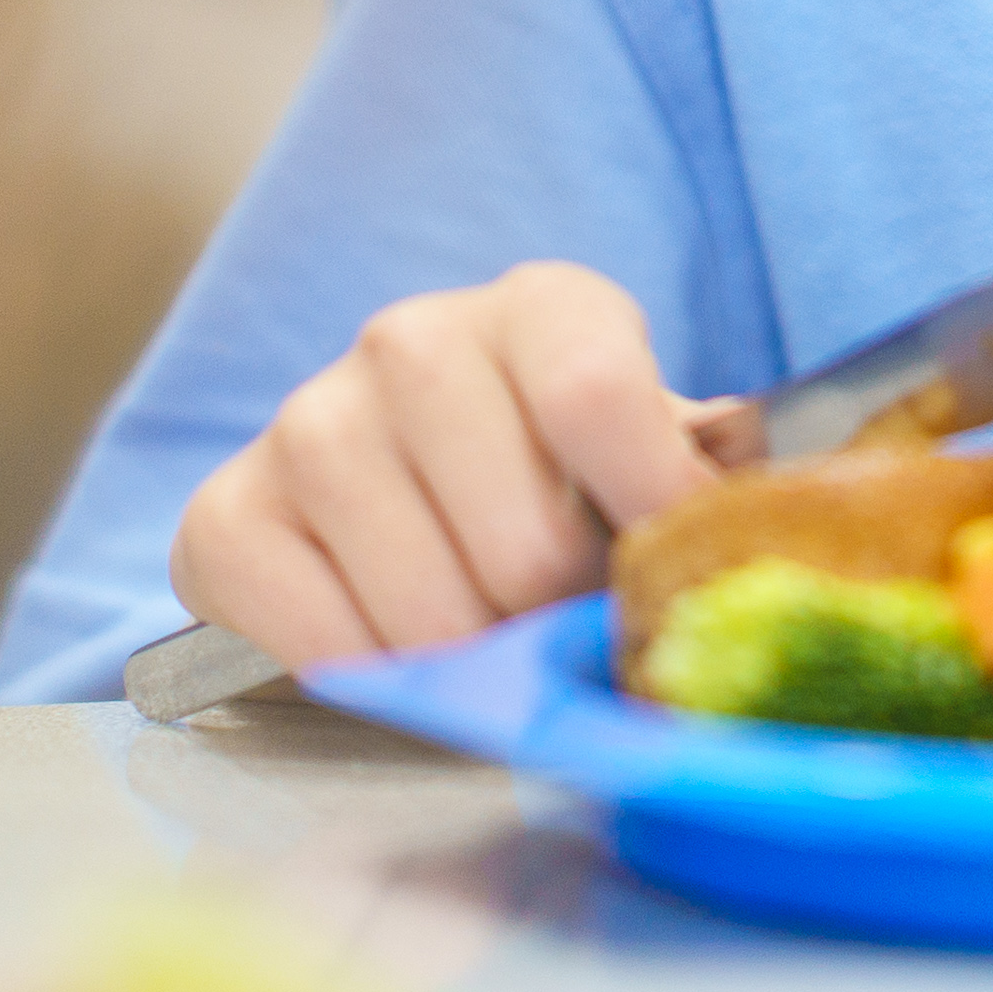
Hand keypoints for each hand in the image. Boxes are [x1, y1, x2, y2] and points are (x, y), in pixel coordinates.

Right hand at [164, 262, 728, 667]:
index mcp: (542, 309)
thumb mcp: (649, 454)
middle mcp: (414, 341)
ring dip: (475, 659)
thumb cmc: (559, 479)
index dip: (648, 506)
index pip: (595, 392)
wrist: (401, 495)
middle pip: (521, 540)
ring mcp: (309, 422)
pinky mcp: (228, 514)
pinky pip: (322, 644)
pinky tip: (400, 648)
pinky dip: (379, 682)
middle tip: (563, 624)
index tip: (669, 574)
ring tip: (487, 634)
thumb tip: (764, 519)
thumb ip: (711, 477)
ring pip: (429, 610)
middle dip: (560, 619)